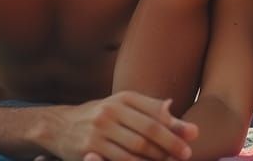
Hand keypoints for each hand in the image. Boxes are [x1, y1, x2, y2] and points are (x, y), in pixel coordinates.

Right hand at [31, 92, 197, 160]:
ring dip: (157, 158)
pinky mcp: (90, 149)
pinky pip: (120, 160)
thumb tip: (172, 108)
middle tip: (186, 154)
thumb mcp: (121, 106)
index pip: (155, 111)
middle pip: (149, 129)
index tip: (193, 135)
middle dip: (170, 143)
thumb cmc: (99, 116)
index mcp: (123, 98)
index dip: (175, 124)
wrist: (59, 125)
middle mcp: (111, 110)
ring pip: (136, 147)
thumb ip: (147, 108)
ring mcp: (99, 130)